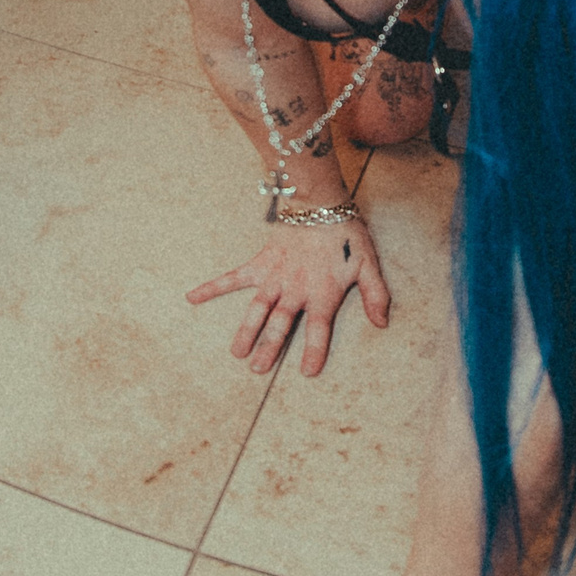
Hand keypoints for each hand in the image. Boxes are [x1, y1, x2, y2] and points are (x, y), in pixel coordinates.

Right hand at [186, 218, 390, 375]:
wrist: (321, 203)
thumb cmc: (346, 235)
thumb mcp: (369, 264)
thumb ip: (376, 295)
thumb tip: (382, 324)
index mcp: (322, 293)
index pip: (319, 329)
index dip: (314, 351)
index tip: (307, 372)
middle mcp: (295, 289)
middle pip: (281, 324)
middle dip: (269, 347)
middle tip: (257, 369)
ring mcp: (275, 277)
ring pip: (258, 308)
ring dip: (247, 330)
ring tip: (236, 353)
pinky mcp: (262, 263)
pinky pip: (234, 277)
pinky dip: (213, 287)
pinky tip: (193, 297)